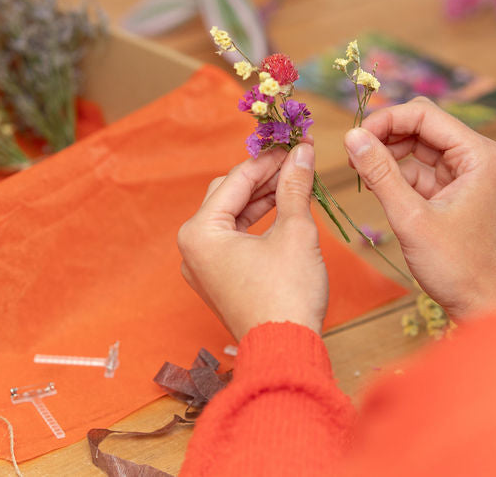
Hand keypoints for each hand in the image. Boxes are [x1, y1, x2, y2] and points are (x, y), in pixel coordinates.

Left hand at [177, 144, 327, 339]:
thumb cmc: (287, 294)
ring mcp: (202, 267)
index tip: (295, 144)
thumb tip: (302, 152)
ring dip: (262, 199)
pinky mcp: (218, 280)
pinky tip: (283, 211)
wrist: (284, 351)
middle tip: (296, 161)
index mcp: (200, 231)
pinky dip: (257, 223)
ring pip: (231, 217)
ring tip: (294, 182)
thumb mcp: (295, 231)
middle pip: (228, 195)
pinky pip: (233, 239)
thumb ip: (295, 186)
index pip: (236, 180)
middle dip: (263, 177)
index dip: (269, 159)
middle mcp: (192, 247)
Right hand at [344, 97, 495, 320]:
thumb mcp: (411, 218)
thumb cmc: (458, 268)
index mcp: (479, 155)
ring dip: (389, 153)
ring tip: (360, 169)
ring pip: (419, 147)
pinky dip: (397, 174)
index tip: (354, 137)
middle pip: (422, 126)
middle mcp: (477, 157)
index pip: (425, 115)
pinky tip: (376, 185)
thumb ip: (380, 174)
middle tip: (352, 152)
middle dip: (386, 134)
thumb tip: (353, 137)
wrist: (485, 306)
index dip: (386, 120)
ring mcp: (467, 175)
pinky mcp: (455, 192)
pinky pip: (421, 170)